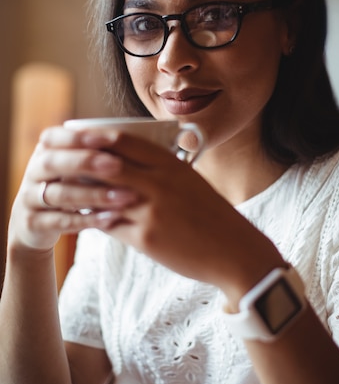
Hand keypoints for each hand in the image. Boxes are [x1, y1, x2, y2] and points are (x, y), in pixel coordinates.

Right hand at [8, 126, 136, 251]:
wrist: (38, 225)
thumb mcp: (77, 168)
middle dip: (86, 162)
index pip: (54, 137)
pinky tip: (112, 218)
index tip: (110, 138)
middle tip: (118, 165)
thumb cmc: (70, 186)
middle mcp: (33, 171)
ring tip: (125, 197)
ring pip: (60, 195)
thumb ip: (96, 154)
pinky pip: (61, 221)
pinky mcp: (34, 223)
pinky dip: (88, 219)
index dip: (79, 137)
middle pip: (53, 163)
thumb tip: (135, 137)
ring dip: (95, 195)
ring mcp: (29, 198)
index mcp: (44, 151)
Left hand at [81, 130, 283, 299]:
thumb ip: (163, 172)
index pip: (127, 141)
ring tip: (62, 190)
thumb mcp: (191, 183)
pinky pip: (110, 225)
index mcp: (171, 165)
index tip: (76, 133)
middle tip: (58, 159)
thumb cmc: (213, 215)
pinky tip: (84, 219)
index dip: (97, 135)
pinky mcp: (146, 238)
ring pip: (103, 195)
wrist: (234, 250)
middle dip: (80, 160)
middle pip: (108, 164)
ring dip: (81, 192)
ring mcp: (151, 210)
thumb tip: (130, 166)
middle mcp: (159, 183)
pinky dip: (95, 220)